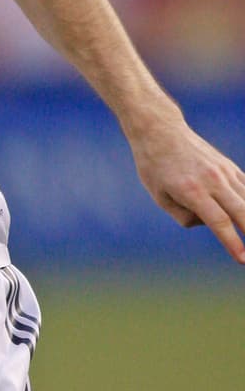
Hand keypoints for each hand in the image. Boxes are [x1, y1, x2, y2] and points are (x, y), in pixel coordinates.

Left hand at [130, 112, 244, 262]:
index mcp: (192, 190)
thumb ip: (184, 216)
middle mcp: (213, 180)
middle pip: (241, 211)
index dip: (232, 242)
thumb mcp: (160, 197)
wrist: (161, 131)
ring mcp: (224, 171)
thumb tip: (208, 223)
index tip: (242, 259)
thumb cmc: (155, 167)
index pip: (219, 222)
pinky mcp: (229, 166)